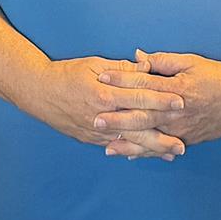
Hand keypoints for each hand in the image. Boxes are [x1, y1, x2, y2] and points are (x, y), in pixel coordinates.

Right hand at [32, 55, 184, 159]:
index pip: (139, 97)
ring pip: (128, 141)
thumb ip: (122, 68)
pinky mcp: (89, 138)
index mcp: (105, 92)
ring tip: (170, 153)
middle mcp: (102, 114)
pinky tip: (144, 155)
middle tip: (182, 143)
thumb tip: (146, 67)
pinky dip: (130, 151)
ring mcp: (95, 130)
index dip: (161, 100)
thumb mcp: (94, 64)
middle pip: (137, 126)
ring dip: (150, 148)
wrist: (38, 91)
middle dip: (162, 136)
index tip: (181, 103)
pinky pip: (113, 146)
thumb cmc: (66, 74)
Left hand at [110, 51, 220, 148]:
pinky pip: (162, 147)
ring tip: (106, 145)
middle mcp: (178, 112)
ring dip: (128, 142)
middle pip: (143, 115)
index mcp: (178, 88)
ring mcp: (182, 129)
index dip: (122, 81)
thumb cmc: (218, 77)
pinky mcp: (187, 139)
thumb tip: (137, 57)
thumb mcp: (192, 62)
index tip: (102, 78)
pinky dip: (145, 152)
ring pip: (151, 137)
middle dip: (118, 118)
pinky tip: (128, 156)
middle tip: (96, 119)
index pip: (144, 84)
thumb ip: (163, 60)